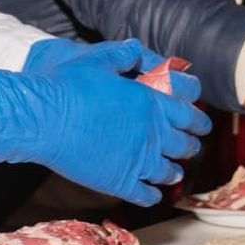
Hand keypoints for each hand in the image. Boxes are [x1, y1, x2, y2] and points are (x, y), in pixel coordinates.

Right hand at [0, 39, 209, 205]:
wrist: (43, 118)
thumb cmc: (68, 85)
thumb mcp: (99, 59)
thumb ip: (124, 54)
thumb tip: (137, 49)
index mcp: (151, 103)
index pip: (190, 116)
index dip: (199, 121)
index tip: (201, 125)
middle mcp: (151, 134)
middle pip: (184, 145)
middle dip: (190, 145)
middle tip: (189, 146)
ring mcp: (136, 161)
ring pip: (168, 172)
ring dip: (173, 171)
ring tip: (173, 171)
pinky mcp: (118, 182)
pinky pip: (146, 195)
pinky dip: (153, 195)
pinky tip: (151, 193)